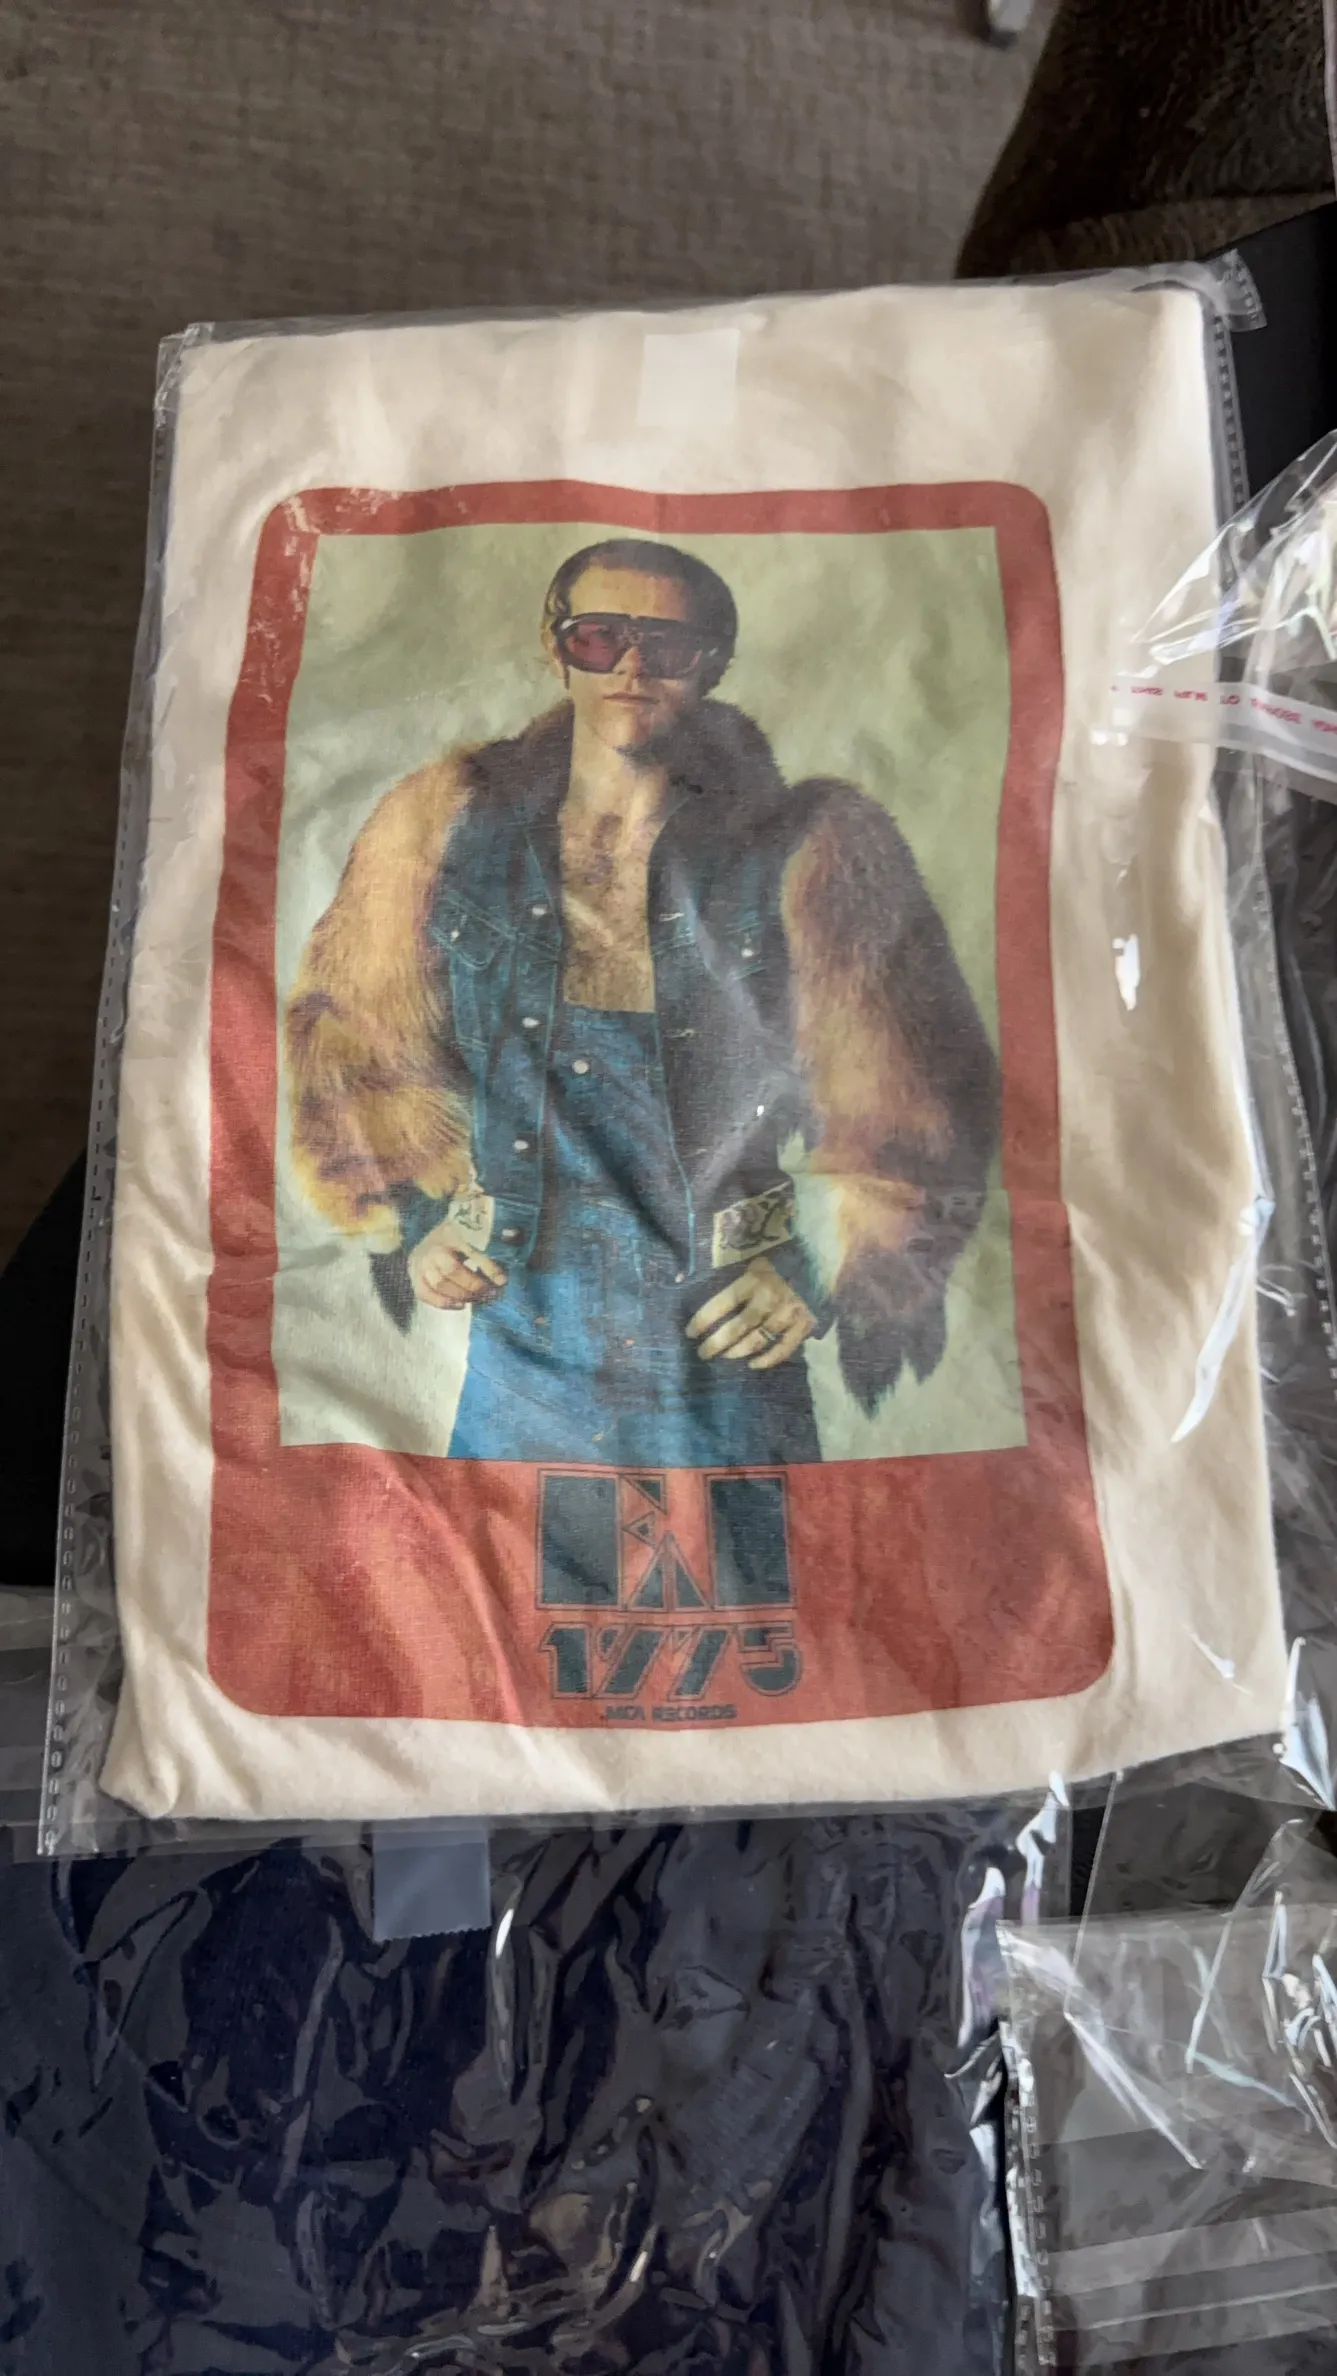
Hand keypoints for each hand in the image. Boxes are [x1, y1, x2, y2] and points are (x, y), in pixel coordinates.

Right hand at [407, 1218, 507, 1310]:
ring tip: (478, 1298)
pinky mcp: (414, 1274)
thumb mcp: (479, 1230)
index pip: (470, 1249)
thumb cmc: (463, 1233)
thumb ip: (496, 1236)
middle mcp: (433, 1245)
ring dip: (461, 1295)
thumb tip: (512, 1235)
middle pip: (452, 1269)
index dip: (488, 1267)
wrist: (436, 1234)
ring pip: (439, 1283)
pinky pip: (424, 1293)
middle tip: (491, 1294)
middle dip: (474, 1285)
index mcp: (451, 1230)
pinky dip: (442, 1303)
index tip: (503, 1280)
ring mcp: (420, 1261)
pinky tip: (460, 1305)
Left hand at [685, 1255, 815, 1369]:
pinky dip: (767, 1360)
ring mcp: (788, 1314)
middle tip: (702, 1353)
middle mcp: (768, 1299)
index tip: (690, 1332)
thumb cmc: (785, 1256)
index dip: (703, 1320)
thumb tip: (695, 1280)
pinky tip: (753, 1364)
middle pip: (736, 1328)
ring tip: (725, 1356)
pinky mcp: (804, 1325)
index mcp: (754, 1279)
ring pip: (757, 1340)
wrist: (826, 1259)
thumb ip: (736, 1272)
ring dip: (737, 1351)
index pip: (721, 1304)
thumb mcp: (758, 1258)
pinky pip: (783, 1349)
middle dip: (716, 1343)